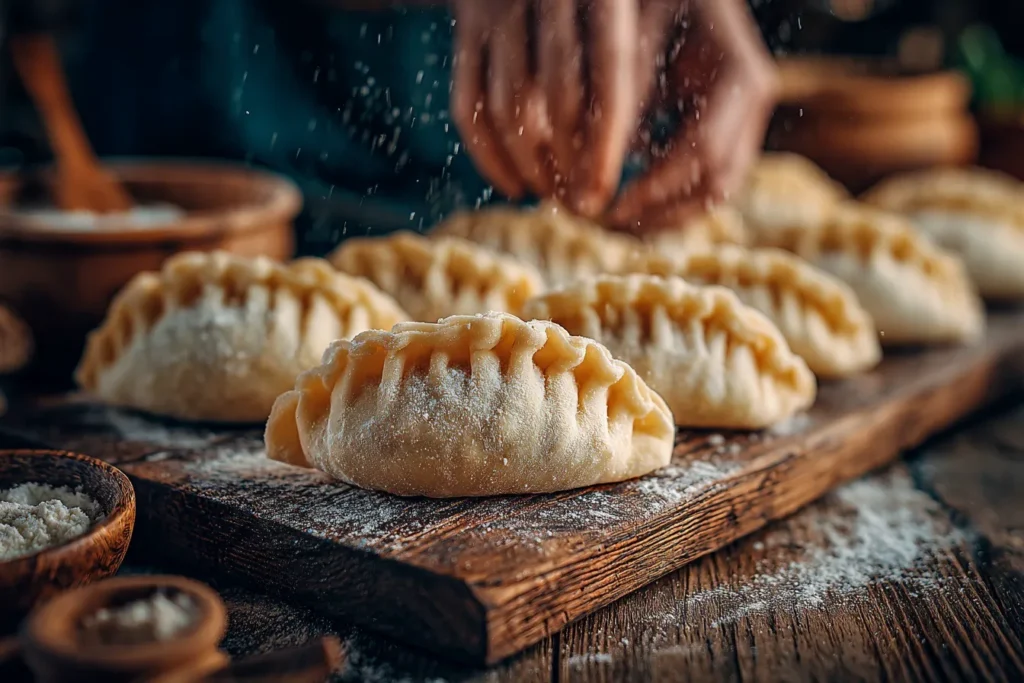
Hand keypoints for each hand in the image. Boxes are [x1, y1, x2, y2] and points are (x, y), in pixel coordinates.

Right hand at [451, 0, 664, 215]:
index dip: (605, 146)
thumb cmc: (602, 3)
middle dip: (569, 164)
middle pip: (557, 99)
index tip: (601, 197)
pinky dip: (488, 155)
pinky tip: (514, 186)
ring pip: (510, 108)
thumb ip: (635, 74)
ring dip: (531, 165)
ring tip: (553, 197)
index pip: (609, 81)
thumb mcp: (631, 16)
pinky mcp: (466, 25)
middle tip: (580, 205)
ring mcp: (499, 8)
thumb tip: (627, 164)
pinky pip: (468, 105)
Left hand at [607, 0, 777, 232]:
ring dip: (663, 215)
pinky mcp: (726, 130)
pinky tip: (626, 203)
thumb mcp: (631, 42)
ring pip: (714, 191)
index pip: (703, 153)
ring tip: (612, 221)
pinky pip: (704, 180)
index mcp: (742, 78)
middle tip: (605, 224)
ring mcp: (745, 120)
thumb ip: (618, 105)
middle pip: (718, 185)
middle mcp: (753, 104)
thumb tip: (594, 176)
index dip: (654, 189)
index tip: (609, 209)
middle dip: (660, 214)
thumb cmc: (648, 2)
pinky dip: (666, 197)